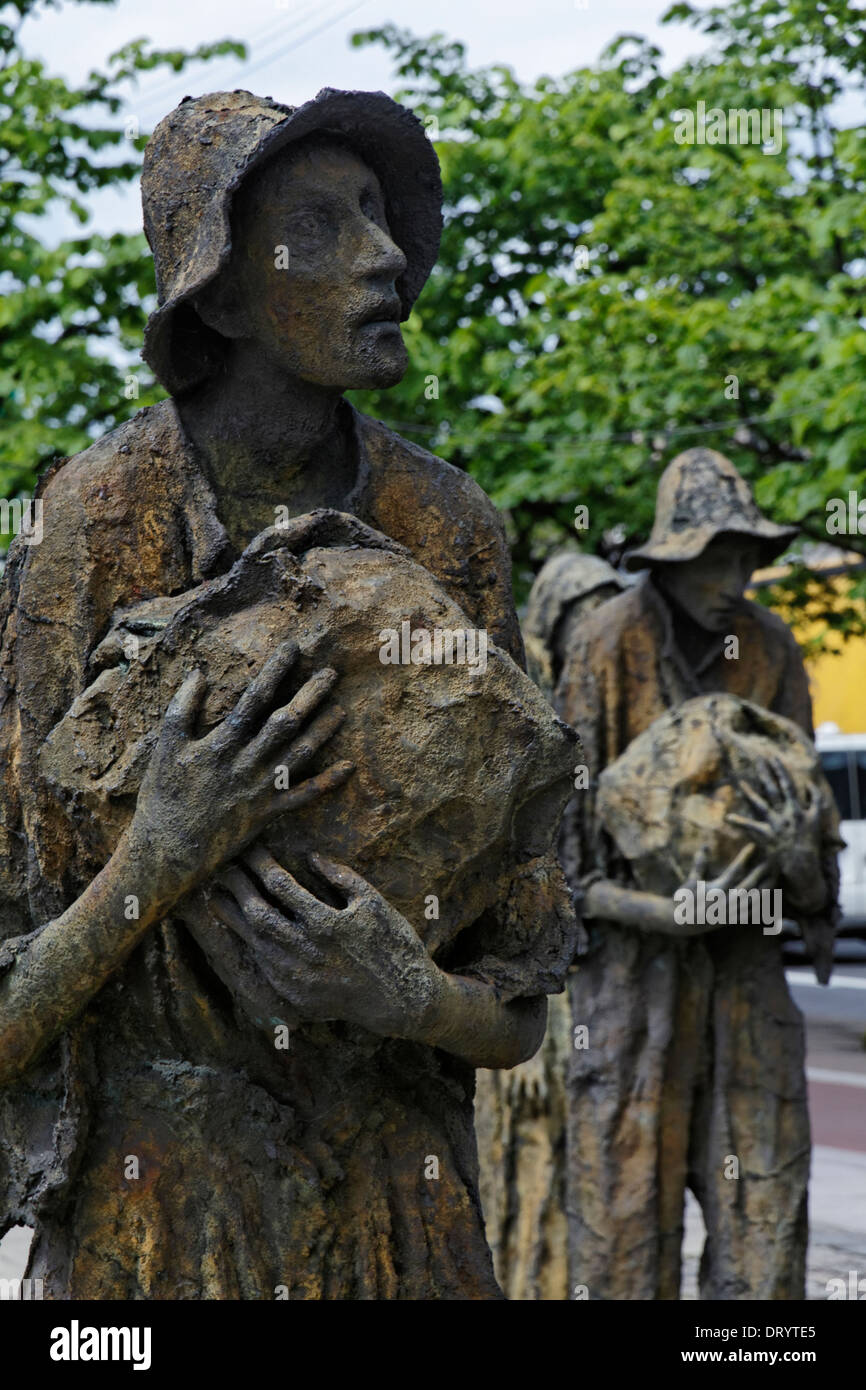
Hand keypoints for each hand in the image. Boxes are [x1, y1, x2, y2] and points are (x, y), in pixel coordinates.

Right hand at [127, 641, 353, 900]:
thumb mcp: (165, 748)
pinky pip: (302, 797)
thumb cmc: (162, 797)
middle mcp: (245, 764)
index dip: (275, 672)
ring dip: (322, 731)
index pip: (254, 700)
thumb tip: (198, 673)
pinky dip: (326, 783)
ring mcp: (259, 790)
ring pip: (299, 755)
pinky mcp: (266, 813)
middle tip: (331, 673)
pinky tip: (348, 768)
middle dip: (309, 695)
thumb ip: (182, 708)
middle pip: (284, 723)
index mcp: (220, 744)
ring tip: (342, 709)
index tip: (293, 648)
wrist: (167, 852)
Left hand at [205, 845, 440, 1037]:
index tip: (250, 849)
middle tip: (223, 869)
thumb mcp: (373, 902)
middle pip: (257, 913)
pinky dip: (248, 945)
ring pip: (253, 942)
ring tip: (216, 897)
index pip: (280, 885)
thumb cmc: (392, 944)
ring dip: (232, 918)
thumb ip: (341, 876)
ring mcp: (297, 978)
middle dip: (237, 887)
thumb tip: (311, 856)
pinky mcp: (294, 996)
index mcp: (326, 924)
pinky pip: (262, 966)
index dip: (260, 864)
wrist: (400, 1000)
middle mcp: (306, 952)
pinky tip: (240, 931)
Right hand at [673, 841, 770, 934]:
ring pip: (753, 899)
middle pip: (749, 884)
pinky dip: (761, 904)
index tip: (753, 846)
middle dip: (760, 872)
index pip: (734, 870)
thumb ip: (700, 863)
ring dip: (766, 887)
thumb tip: (705, 846)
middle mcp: (725, 901)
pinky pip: (751, 912)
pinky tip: (768, 897)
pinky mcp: (732, 920)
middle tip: (770, 860)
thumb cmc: (684, 899)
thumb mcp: (691, 880)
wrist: (681, 923)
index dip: (744, 857)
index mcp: (716, 889)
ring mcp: (731, 911)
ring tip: (775, 877)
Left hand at [725, 755, 824, 913]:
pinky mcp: (766, 836)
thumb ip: (815, 800)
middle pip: (773, 790)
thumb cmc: (810, 841)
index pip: (787, 785)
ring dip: (750, 793)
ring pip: (760, 805)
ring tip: (740, 782)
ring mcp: (775, 825)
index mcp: (796, 809)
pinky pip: (750, 827)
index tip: (772, 757)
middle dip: (765, 773)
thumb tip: (809, 784)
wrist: (803, 864)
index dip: (779, 770)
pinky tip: (728, 817)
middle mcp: (785, 814)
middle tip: (756, 758)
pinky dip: (739, 822)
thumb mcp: (816, 818)